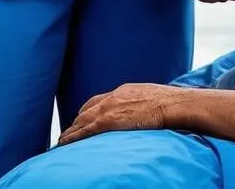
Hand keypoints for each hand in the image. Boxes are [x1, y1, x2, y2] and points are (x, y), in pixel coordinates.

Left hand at [58, 83, 186, 144]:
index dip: (87, 111)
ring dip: (72, 131)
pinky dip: (73, 137)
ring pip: (82, 120)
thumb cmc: (167, 102)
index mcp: (123, 91)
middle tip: (69, 133)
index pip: (97, 100)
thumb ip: (140, 104)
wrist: (171, 103)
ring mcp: (109, 108)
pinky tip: (64, 144)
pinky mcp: (108, 121)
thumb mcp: (150, 98)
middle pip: (87, 109)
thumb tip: (143, 111)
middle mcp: (112, 97)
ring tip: (62, 141)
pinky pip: (85, 130)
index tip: (82, 120)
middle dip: (77, 122)